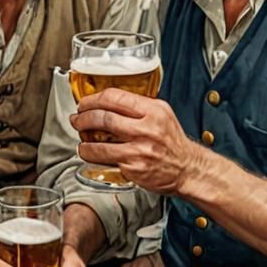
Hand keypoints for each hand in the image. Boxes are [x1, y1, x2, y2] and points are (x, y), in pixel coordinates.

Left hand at [71, 89, 201, 194]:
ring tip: (80, 135)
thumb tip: (107, 101)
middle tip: (77, 118)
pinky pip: (104, 159)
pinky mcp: (134, 167)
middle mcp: (147, 128)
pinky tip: (88, 151)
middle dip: (83, 117)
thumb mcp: (162, 114)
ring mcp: (140, 149)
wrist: (189, 169)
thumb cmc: (173, 142)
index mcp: (153, 110)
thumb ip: (138, 105)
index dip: (92, 99)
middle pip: (103, 117)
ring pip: (99, 140)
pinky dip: (90, 154)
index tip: (85, 103)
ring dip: (83, 137)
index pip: (114, 97)